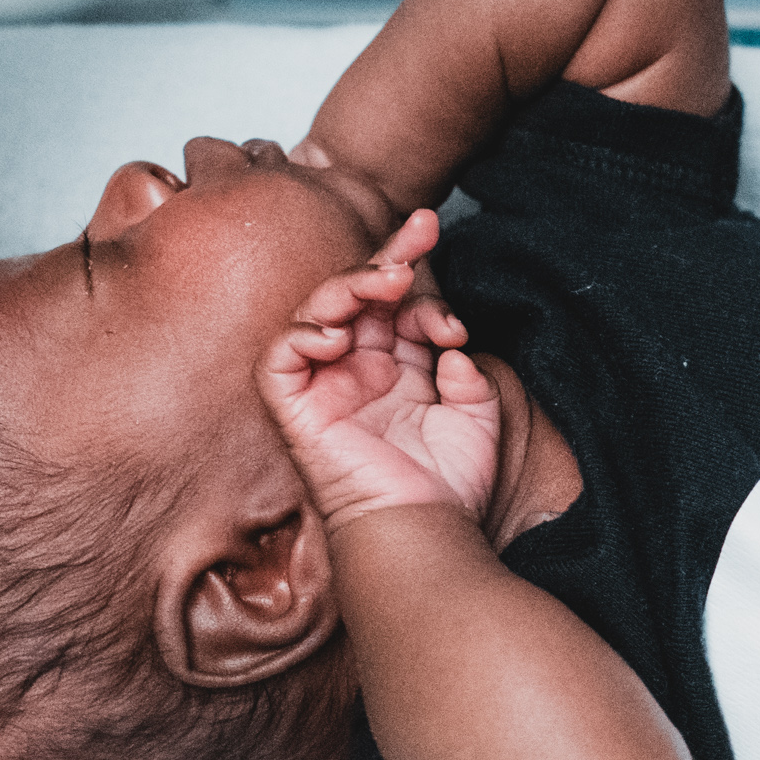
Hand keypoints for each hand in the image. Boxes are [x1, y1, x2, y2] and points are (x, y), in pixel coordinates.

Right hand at [258, 211, 497, 523]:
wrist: (425, 530)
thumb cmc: (448, 485)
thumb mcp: (477, 414)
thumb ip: (467, 371)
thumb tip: (450, 344)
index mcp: (397, 370)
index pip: (397, 306)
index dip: (419, 279)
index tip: (445, 268)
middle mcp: (358, 372)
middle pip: (359, 297)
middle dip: (388, 257)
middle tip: (421, 228)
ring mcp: (325, 388)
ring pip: (319, 313)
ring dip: (352, 286)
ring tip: (392, 279)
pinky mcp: (296, 409)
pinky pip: (281, 358)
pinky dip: (304, 333)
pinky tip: (341, 332)